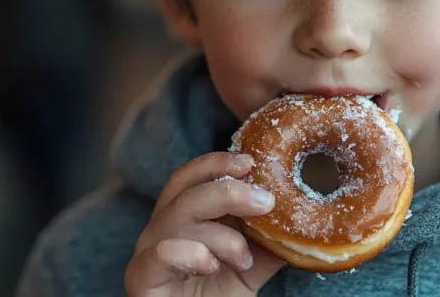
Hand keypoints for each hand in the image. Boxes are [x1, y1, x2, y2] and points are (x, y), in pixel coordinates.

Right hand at [125, 153, 284, 296]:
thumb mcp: (249, 268)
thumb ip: (267, 245)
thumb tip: (298, 222)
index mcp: (183, 216)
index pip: (192, 177)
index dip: (217, 163)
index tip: (250, 162)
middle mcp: (161, 228)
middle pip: (184, 190)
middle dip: (227, 190)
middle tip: (265, 201)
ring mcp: (147, 251)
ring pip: (177, 219)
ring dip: (221, 235)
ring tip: (243, 258)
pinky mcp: (141, 278)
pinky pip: (161, 252)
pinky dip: (191, 253)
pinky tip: (211, 265)